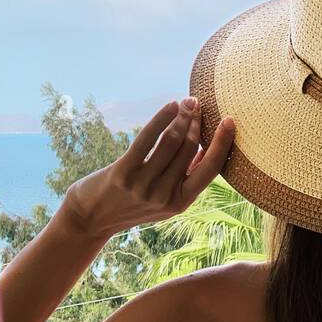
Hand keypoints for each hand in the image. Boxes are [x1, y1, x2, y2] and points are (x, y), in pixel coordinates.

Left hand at [61, 97, 234, 240]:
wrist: (91, 219)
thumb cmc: (129, 204)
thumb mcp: (162, 201)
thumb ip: (183, 180)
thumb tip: (205, 151)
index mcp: (180, 203)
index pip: (210, 170)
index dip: (222, 143)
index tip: (230, 121)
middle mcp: (164, 196)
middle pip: (188, 150)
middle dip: (196, 122)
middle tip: (199, 103)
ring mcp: (143, 186)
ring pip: (171, 142)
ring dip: (181, 117)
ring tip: (187, 102)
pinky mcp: (123, 173)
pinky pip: (147, 139)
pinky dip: (161, 118)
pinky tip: (170, 106)